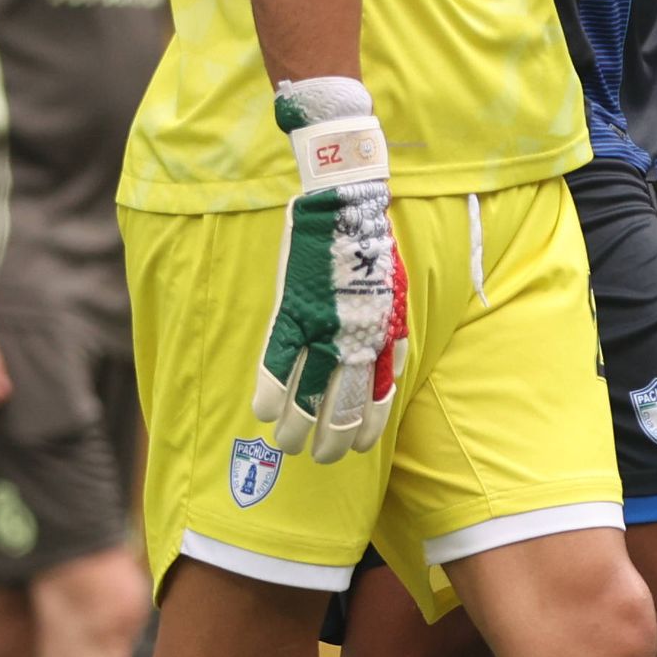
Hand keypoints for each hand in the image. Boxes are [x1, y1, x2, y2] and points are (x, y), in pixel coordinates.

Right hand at [254, 78, 407, 459]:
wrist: (349, 200)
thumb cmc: (371, 244)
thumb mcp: (394, 291)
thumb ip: (386, 329)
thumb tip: (383, 362)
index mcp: (386, 333)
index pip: (379, 395)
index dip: (367, 426)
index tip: (359, 448)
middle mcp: (358, 337)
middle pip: (345, 404)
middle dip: (333, 439)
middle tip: (322, 457)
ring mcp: (324, 326)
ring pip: (308, 394)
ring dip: (297, 427)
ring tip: (288, 446)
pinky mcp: (293, 310)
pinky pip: (277, 362)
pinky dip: (269, 392)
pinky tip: (262, 414)